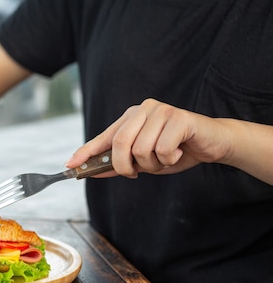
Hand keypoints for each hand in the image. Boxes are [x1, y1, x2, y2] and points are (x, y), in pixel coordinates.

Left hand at [67, 99, 232, 177]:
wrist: (211, 144)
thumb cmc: (176, 150)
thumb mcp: (144, 161)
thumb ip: (119, 164)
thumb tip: (93, 172)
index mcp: (131, 118)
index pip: (104, 136)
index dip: (86, 152)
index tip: (70, 165)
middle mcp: (143, 110)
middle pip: (120, 144)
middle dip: (125, 166)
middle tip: (136, 173)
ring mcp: (161, 111)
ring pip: (142, 149)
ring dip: (153, 164)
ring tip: (166, 157)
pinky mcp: (179, 117)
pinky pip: (162, 148)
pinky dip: (169, 158)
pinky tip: (179, 151)